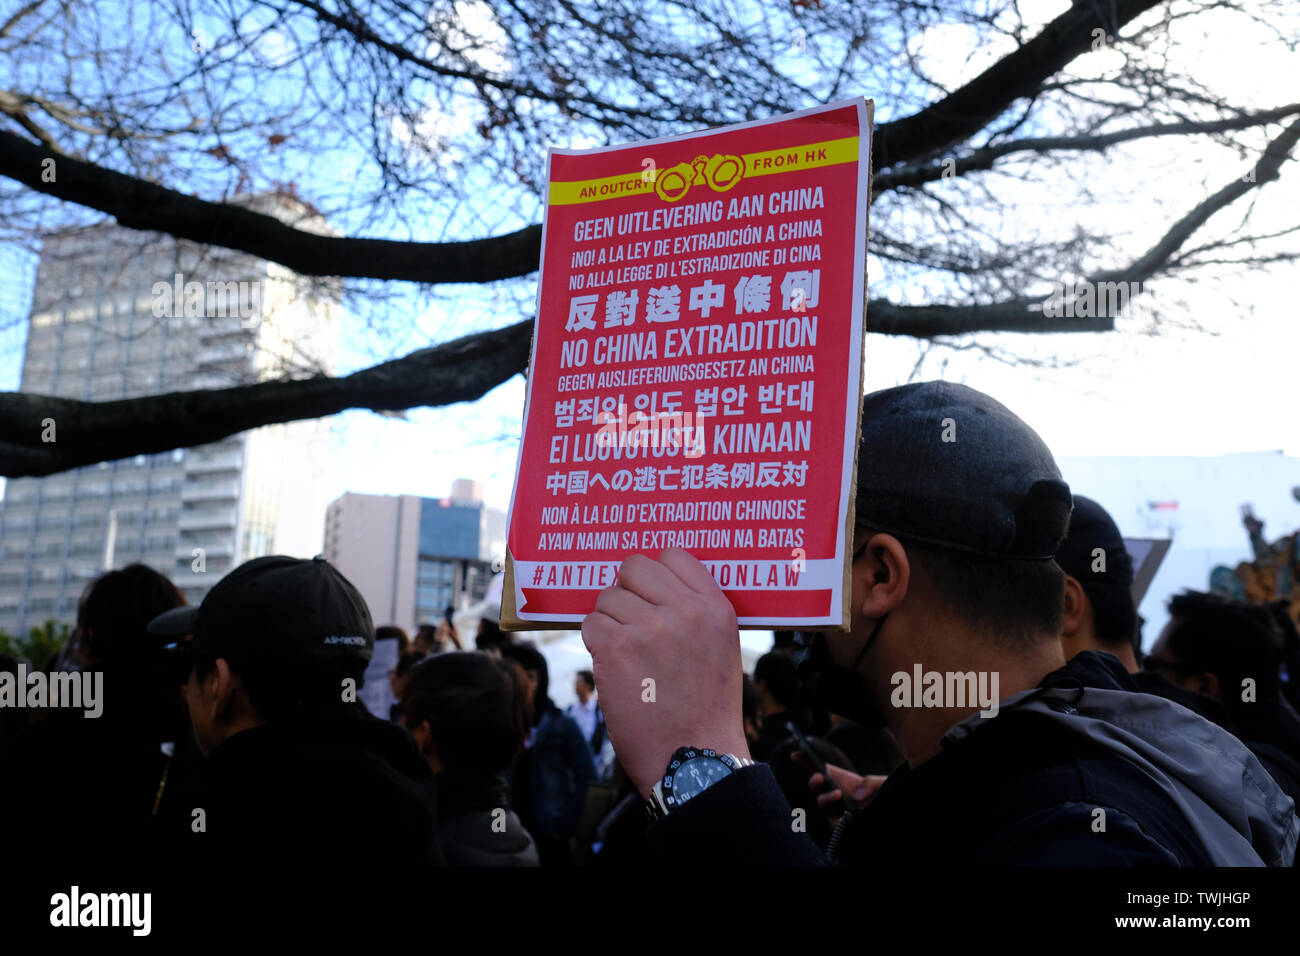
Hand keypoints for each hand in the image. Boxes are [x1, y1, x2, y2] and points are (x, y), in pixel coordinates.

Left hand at [581, 548, 749, 798]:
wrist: (695, 759)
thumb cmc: (705, 708)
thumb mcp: (722, 648)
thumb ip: (695, 612)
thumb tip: (652, 586)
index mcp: (716, 607)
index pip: (674, 555)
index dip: (655, 574)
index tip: (651, 595)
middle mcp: (685, 611)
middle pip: (633, 567)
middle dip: (626, 592)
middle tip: (632, 623)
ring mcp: (649, 628)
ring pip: (607, 598)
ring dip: (610, 623)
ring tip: (629, 656)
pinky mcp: (617, 649)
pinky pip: (590, 624)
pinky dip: (596, 645)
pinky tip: (615, 667)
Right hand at [791, 750, 885, 817]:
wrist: (892, 814)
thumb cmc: (887, 797)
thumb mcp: (884, 784)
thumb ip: (872, 782)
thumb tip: (855, 796)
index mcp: (843, 780)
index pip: (821, 768)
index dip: (806, 760)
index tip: (795, 754)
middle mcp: (836, 794)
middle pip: (817, 785)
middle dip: (814, 780)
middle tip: (819, 776)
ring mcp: (837, 811)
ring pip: (822, 803)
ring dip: (826, 798)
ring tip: (838, 794)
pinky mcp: (841, 828)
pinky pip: (832, 824)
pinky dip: (835, 820)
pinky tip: (845, 816)